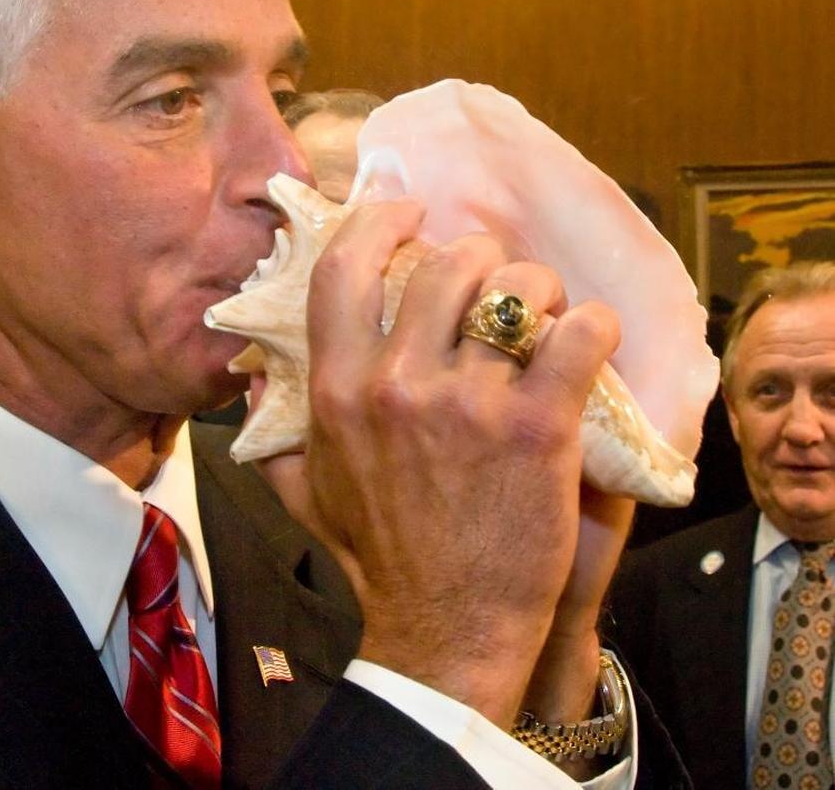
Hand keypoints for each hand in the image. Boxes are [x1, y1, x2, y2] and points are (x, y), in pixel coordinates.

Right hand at [257, 200, 620, 725]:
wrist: (443, 634)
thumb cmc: (377, 560)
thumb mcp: (301, 493)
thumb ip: (271, 429)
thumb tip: (253, 374)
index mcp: (338, 390)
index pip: (344, 268)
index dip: (379, 221)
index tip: (410, 212)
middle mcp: (395, 385)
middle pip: (447, 263)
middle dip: (481, 258)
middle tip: (498, 284)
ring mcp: (468, 405)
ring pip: (518, 289)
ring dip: (541, 291)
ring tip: (548, 316)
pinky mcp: (537, 430)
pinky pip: (578, 335)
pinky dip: (594, 327)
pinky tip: (589, 343)